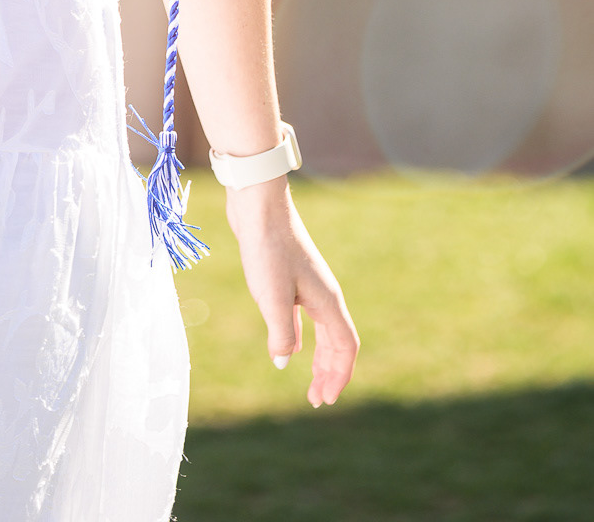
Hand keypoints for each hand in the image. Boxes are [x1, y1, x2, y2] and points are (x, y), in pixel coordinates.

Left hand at [225, 178, 358, 406]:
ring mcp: (308, 285)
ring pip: (321, 330)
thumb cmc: (268, 248)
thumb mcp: (272, 297)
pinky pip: (303, 317)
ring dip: (317, 357)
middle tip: (316, 399)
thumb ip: (281, 333)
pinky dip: (299, 335)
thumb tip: (284, 361)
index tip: (324, 400)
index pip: (345, 347)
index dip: (338, 376)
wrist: (259, 205)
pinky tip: (288, 346)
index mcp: (328, 300)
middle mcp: (323, 294)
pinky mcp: (290, 277)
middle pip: (336, 342)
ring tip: (309, 380)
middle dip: (329, 372)